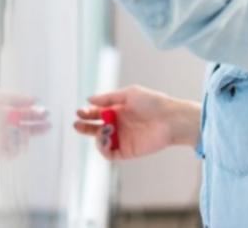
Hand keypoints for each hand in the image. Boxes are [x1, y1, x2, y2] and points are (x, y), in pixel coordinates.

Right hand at [74, 85, 200, 160]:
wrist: (170, 119)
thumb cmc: (153, 103)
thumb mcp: (129, 94)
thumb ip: (108, 98)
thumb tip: (89, 99)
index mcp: (119, 110)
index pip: (98, 113)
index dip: (87, 112)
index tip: (80, 111)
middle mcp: (119, 125)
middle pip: (95, 128)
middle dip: (84, 126)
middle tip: (77, 123)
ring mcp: (122, 138)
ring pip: (100, 141)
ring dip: (95, 136)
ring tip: (103, 129)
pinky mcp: (126, 151)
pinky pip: (108, 153)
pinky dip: (102, 148)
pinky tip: (105, 137)